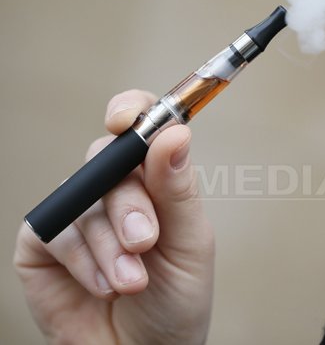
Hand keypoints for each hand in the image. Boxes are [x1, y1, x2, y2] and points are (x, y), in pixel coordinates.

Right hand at [14, 90, 214, 344]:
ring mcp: (79, 214)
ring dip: (109, 245)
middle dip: (128, 204)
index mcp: (154, 181)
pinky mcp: (46, 243)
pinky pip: (55, 230)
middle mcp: (115, 191)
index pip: (138, 127)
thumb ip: (178, 190)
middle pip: (107, 160)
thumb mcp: (190, 243)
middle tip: (145, 240)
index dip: (130, 113)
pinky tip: (103, 285)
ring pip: (83, 199)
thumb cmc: (176, 299)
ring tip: (133, 280)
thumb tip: (174, 133)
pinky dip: (83, 260)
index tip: (126, 121)